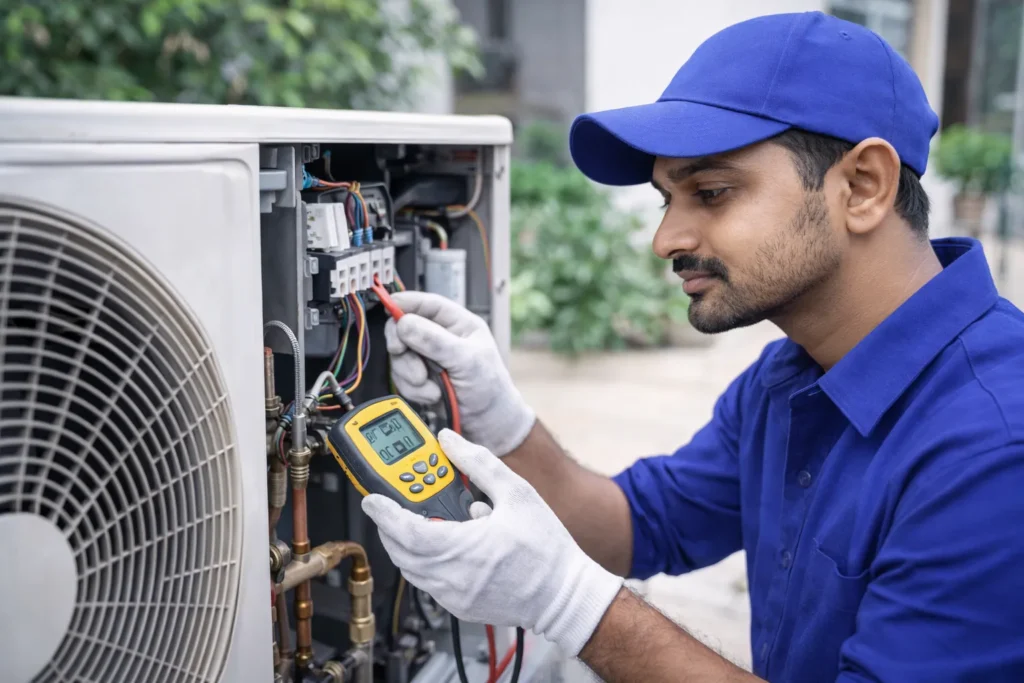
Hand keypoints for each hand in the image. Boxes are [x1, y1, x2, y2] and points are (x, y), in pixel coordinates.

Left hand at [361, 430, 623, 656]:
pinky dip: (425, 563)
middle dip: (390, 527)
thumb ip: (478, 463)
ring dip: (407, 545)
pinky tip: (445, 546)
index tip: (372, 498)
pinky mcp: (460, 608)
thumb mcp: (517, 493)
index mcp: (463, 548)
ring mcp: (454, 597)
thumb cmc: (547, 549)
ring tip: (417, 522)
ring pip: (412, 570)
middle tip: (390, 506)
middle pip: (401, 551)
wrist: (565, 595)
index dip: (383, 513)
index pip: (405, 530)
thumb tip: (450, 441)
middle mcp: (453, 578)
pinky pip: (429, 583)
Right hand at [384, 291, 534, 456]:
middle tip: (408, 357)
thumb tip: (405, 324)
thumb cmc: (490, 390)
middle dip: (404, 348)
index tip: (388, 308)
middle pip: (404, 328)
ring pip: (399, 356)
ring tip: (432, 387)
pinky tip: (432, 395)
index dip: (405, 303)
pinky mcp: (420, 378)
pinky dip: (414, 389)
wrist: (488, 425)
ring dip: (411, 375)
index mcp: (458, 324)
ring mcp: (428, 359)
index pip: (426, 303)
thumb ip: (435, 341)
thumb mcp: (467, 360)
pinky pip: (401, 378)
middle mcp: (440, 338)